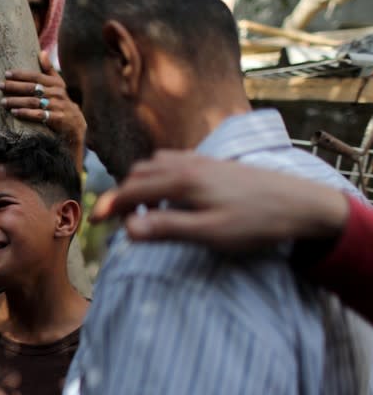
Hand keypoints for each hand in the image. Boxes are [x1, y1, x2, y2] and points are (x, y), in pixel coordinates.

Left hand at [0, 51, 86, 165]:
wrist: (75, 123)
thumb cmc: (61, 102)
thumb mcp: (58, 85)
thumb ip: (49, 70)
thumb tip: (42, 51)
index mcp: (55, 83)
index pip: (35, 76)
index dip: (21, 74)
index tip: (6, 74)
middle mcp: (56, 93)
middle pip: (32, 88)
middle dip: (14, 87)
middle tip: (0, 86)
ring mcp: (56, 106)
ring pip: (33, 102)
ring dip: (16, 101)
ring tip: (3, 101)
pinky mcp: (56, 118)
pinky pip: (38, 115)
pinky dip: (25, 113)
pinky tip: (14, 112)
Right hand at [92, 150, 348, 250]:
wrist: (301, 203)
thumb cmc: (256, 222)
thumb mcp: (209, 233)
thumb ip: (167, 229)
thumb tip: (127, 229)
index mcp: (181, 181)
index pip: (132, 191)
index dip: (109, 206)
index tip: (93, 223)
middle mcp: (187, 164)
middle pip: (139, 174)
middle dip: (122, 195)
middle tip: (116, 222)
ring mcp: (201, 160)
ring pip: (155, 165)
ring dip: (140, 185)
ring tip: (142, 211)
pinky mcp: (213, 164)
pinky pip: (173, 163)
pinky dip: (159, 177)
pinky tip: (170, 195)